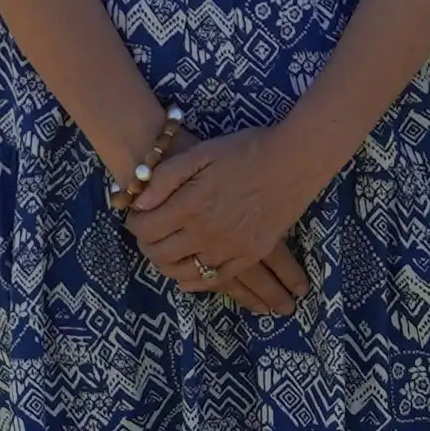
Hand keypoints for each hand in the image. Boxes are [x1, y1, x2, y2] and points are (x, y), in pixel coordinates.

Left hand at [126, 126, 326, 317]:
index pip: (145, 229)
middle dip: (146, 244)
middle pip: (159, 254)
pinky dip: (194, 280)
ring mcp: (228, 249)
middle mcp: (205, 233)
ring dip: (166, 264)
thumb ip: (165, 178)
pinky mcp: (248, 256)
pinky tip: (188, 271)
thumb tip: (140, 204)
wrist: (294, 161)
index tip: (138, 215)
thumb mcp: (201, 153)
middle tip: (148, 233)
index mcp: (190, 205)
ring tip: (165, 250)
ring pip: (182, 272)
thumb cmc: (246, 151)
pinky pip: (213, 279)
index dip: (135, 222)